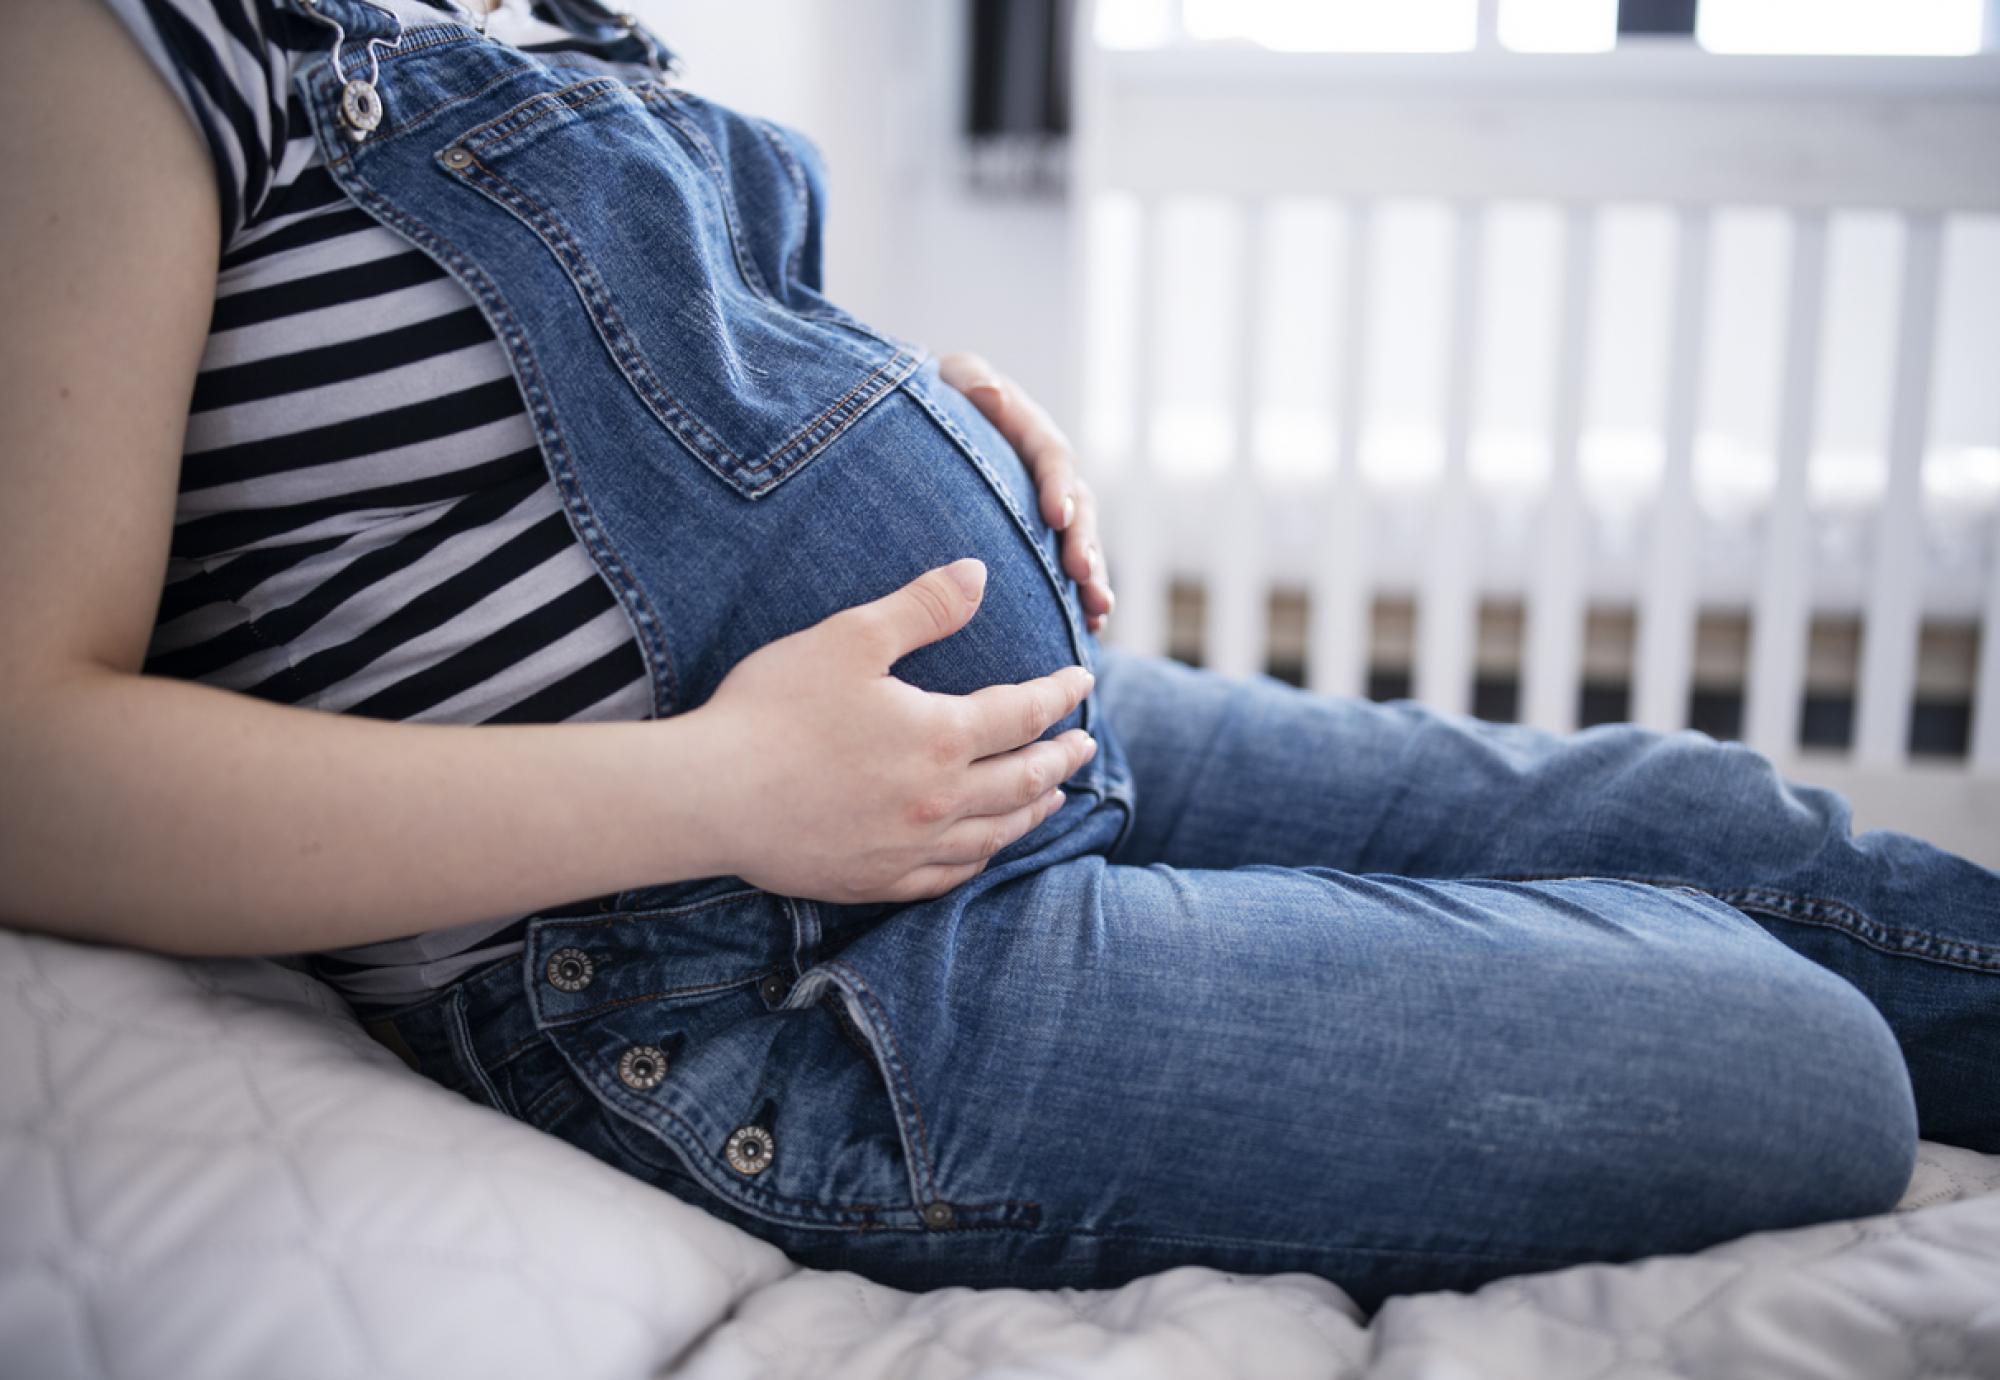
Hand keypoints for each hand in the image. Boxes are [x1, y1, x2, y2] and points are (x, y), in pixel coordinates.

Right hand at [689, 559, 1097, 903]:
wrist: (708, 796)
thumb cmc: (772, 709)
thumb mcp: (850, 638)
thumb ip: (922, 607)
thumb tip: (980, 573)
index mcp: (941, 736)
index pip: (1023, 714)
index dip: (1059, 696)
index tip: (1082, 682)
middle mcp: (939, 800)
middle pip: (1024, 781)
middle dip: (1062, 759)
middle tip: (1085, 746)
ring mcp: (910, 849)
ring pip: (995, 834)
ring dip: (1033, 812)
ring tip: (1054, 798)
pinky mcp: (876, 880)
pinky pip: (949, 877)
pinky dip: (981, 859)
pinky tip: (984, 849)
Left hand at [940, 353, 1114, 632]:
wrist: (931, 424)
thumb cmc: (939, 398)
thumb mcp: (951, 379)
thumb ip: (971, 382)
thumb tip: (991, 393)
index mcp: (1031, 433)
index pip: (1053, 458)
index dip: (1059, 486)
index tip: (1057, 517)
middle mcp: (1050, 473)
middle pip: (1080, 508)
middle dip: (1085, 544)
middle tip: (1083, 575)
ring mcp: (1049, 508)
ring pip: (1080, 545)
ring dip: (1092, 579)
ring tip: (1098, 613)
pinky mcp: (1040, 540)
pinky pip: (1066, 572)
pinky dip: (1079, 600)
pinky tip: (1089, 631)